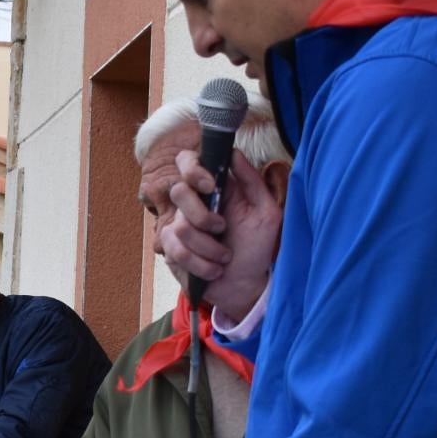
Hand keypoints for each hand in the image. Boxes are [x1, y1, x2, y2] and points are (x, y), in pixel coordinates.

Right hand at [166, 147, 280, 318]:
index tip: (211, 186)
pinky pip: (177, 251)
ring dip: (209, 248)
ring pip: (180, 227)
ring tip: (224, 257)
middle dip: (203, 215)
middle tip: (222, 228)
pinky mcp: (170, 249)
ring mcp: (177, 225)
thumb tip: (234, 152)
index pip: (186, 161)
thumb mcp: (266, 212)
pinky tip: (214, 270)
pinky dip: (201, 264)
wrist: (244, 284)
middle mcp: (192, 203)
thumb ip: (253, 181)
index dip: (192, 169)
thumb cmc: (256, 247)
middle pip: (178, 191)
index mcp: (213, 188)